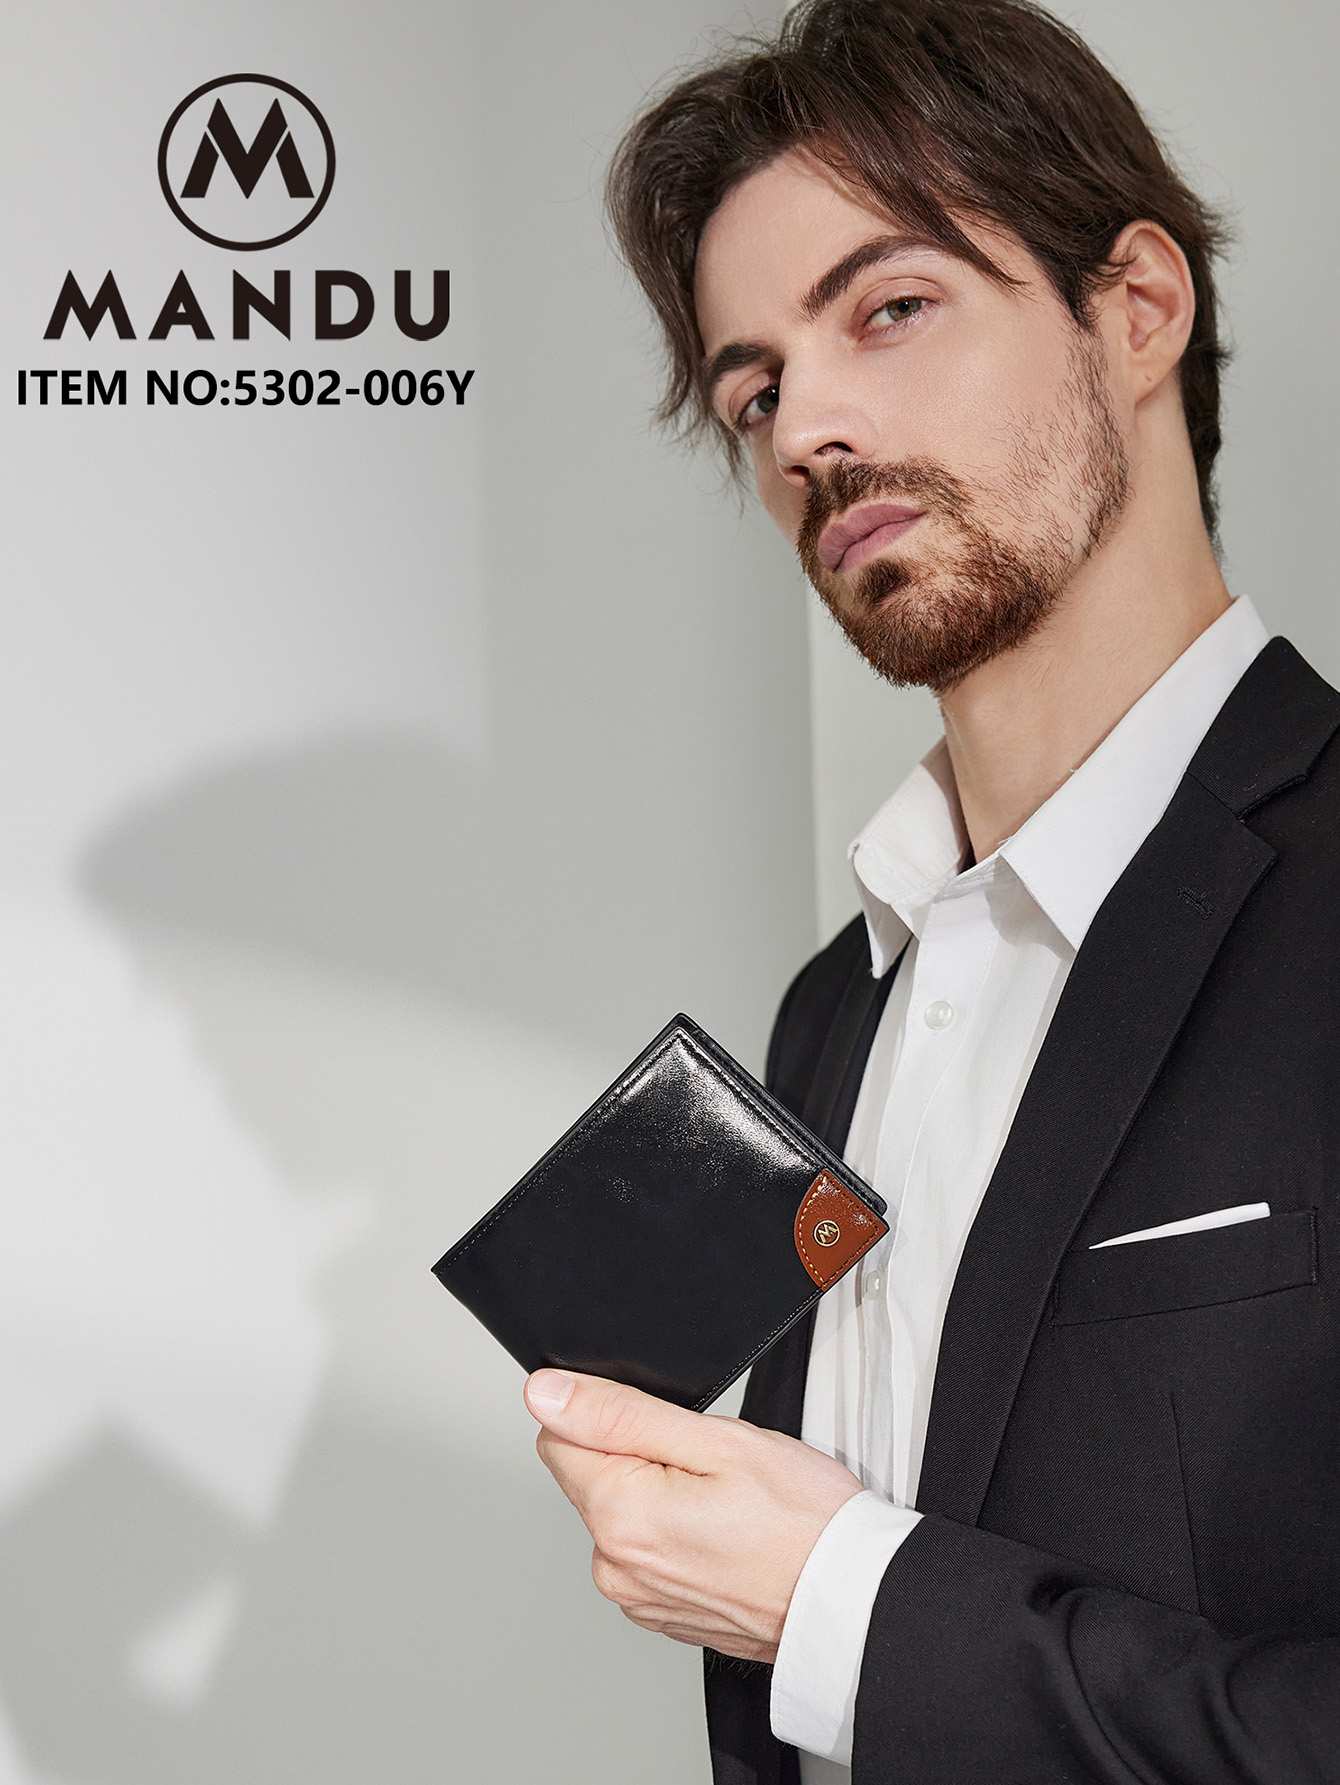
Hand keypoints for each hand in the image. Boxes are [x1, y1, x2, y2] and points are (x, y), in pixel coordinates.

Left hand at [524, 1367, 864, 1663]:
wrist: (852, 1600)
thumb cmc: (802, 1520)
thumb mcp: (715, 1440)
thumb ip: (620, 1413)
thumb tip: (545, 1394)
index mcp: (618, 1516)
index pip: (559, 1436)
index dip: (612, 1415)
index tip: (666, 1429)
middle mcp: (614, 1566)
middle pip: (592, 1475)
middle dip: (639, 1456)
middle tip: (710, 1466)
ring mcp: (638, 1597)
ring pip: (622, 1512)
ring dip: (659, 1496)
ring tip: (725, 1502)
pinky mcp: (662, 1612)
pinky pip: (648, 1551)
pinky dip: (676, 1534)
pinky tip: (725, 1533)